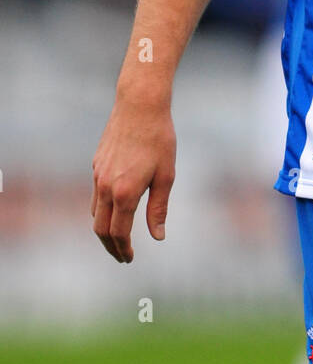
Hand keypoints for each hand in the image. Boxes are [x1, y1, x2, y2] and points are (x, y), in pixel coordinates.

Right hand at [91, 94, 175, 261]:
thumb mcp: (166, 175)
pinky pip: (95, 195)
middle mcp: (106, 187)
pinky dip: (102, 211)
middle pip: (101, 229)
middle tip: (123, 256)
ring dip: (104, 230)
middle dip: (111, 247)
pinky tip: (114, 210)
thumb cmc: (159, 139)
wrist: (139, 105)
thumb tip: (158, 236)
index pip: (119, 233)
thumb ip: (159, 208)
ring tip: (118, 238)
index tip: (130, 258)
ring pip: (95, 213)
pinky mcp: (96, 164)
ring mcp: (98, 175)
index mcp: (125, 192)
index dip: (124, 249)